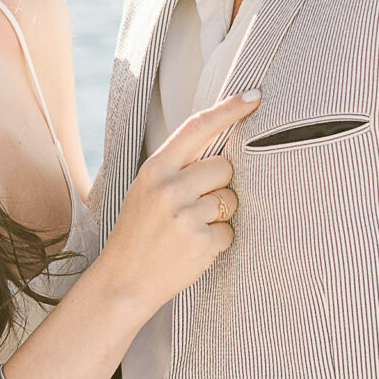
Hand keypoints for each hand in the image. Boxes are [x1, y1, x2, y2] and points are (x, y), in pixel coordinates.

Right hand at [102, 94, 258, 316]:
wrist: (123, 281)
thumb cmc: (139, 231)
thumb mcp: (146, 189)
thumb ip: (177, 166)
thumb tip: (222, 143)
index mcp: (154, 169)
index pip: (198, 127)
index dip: (229, 109)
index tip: (254, 97)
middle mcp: (169, 188)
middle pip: (224, 166)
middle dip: (219, 184)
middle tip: (193, 205)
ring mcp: (186, 216)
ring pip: (231, 199)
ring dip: (220, 214)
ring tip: (189, 228)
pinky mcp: (201, 242)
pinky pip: (230, 230)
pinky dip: (218, 240)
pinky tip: (194, 248)